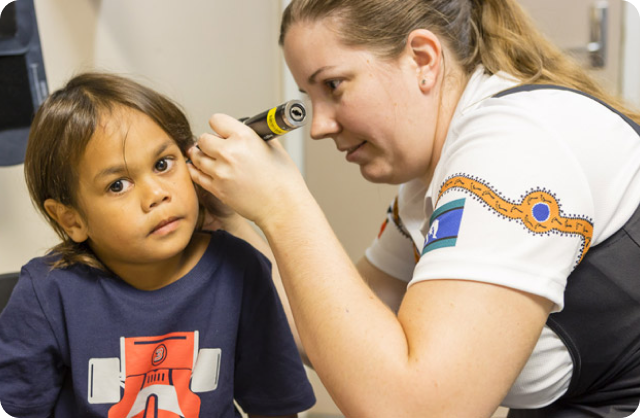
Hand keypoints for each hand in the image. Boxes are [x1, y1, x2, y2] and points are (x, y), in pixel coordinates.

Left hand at [187, 113, 310, 229]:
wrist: (283, 207)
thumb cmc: (284, 180)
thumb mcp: (274, 148)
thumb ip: (255, 136)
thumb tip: (245, 130)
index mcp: (244, 138)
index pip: (216, 120)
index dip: (219, 126)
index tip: (222, 131)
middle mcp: (229, 153)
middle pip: (203, 139)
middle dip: (209, 142)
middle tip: (216, 146)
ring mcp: (220, 172)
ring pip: (197, 157)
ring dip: (202, 156)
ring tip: (209, 158)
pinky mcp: (217, 189)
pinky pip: (197, 175)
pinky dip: (198, 171)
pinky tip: (202, 169)